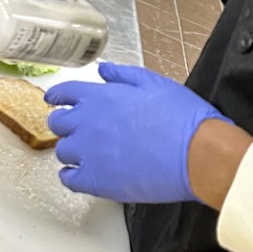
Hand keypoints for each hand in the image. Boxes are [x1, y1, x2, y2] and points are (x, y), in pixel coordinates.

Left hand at [46, 62, 228, 203]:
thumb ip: (123, 76)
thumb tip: (103, 70)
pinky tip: (82, 174)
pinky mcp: (95, 181)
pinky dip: (72, 176)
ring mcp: (88, 153)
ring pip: (62, 151)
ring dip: (72, 150)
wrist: (197, 153)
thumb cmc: (182, 118)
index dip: (58, 97)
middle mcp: (87, 123)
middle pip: (58, 123)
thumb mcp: (154, 83)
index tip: (56, 100)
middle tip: (78, 129)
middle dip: (66, 124)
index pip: (64, 93)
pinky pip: (68, 179)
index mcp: (100, 96)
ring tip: (87, 153)